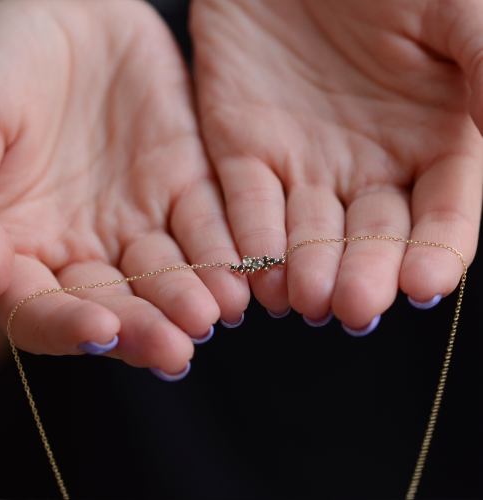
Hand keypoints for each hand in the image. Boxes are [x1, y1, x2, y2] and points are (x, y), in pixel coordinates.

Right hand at [0, 0, 248, 372]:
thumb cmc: (2, 65)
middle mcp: (87, 247)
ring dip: (192, 297)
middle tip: (177, 347)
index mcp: (25, 247)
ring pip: (168, 273)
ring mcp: (140, 221)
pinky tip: (240, 274)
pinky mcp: (185, 188)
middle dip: (146, 327)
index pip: (43, 310)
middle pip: (116, 305)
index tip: (100, 333)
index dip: (67, 327)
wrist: (67, 10)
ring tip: (214, 313)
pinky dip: (223, 249)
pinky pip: (207, 225)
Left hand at [191, 0, 482, 329]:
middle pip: (369, 239)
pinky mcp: (245, 151)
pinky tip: (260, 271)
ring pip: (306, 233)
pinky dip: (252, 237)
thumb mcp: (456, 10)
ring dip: (305, 270)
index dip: (433, 252)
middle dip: (362, 275)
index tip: (421, 284)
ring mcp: (304, 165)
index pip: (440, 218)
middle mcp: (367, 168)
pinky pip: (248, 203)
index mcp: (432, 143)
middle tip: (353, 307)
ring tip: (306, 299)